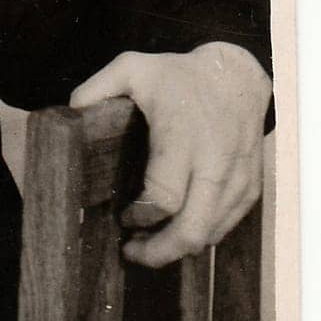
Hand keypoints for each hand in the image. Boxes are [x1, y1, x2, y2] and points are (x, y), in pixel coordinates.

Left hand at [69, 41, 270, 268]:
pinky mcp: (250, 186)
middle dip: (159, 251)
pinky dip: (201, 236)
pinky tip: (176, 230)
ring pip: (210, 234)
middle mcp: (215, 162)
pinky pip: (226, 227)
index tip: (122, 218)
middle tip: (133, 251)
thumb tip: (70, 114)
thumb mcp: (132, 69)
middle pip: (192, 229)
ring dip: (177, 248)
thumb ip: (96, 89)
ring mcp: (237, 177)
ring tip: (150, 245)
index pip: (164, 199)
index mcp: (183, 138)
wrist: (236, 75)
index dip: (140, 218)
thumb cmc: (179, 76)